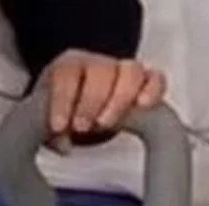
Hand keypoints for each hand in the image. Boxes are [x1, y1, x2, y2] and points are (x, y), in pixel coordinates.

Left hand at [41, 50, 165, 150]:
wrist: (82, 104)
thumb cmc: (66, 108)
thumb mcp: (52, 117)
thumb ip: (53, 131)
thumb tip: (64, 145)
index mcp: (68, 65)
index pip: (65, 73)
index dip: (62, 100)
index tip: (59, 126)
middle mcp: (97, 63)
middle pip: (99, 71)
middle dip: (90, 102)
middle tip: (82, 127)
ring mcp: (123, 70)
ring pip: (129, 72)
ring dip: (119, 99)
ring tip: (106, 124)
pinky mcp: (146, 81)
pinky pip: (156, 78)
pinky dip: (153, 89)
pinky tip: (143, 105)